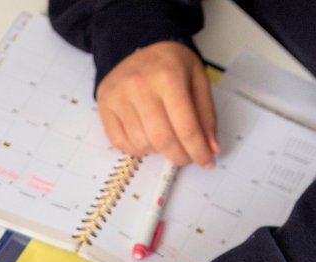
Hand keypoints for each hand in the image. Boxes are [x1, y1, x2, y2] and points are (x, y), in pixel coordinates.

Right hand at [97, 42, 219, 166]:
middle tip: (187, 158)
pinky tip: (146, 137)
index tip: (206, 162)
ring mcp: (118, 98)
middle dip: (179, 156)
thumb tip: (211, 148)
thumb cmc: (169, 64)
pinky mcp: (104, 108)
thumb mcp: (196, 78)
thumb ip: (205, 113)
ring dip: (158, 151)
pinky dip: (138, 148)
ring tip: (166, 138)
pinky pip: (121, 144)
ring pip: (142, 144)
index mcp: (168, 76)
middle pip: (162, 140)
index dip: (197, 150)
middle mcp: (140, 87)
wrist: (134, 45)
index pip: (186, 126)